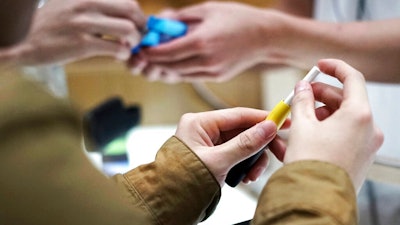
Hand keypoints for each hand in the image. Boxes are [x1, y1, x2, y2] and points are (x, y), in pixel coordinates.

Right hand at [9, 0, 145, 65]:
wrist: (24, 41)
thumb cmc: (53, 25)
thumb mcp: (73, 6)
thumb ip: (96, 7)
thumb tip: (125, 15)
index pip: (127, 1)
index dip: (138, 15)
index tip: (138, 25)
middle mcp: (87, 5)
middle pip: (132, 12)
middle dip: (141, 28)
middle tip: (138, 38)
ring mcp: (84, 24)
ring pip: (128, 30)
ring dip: (133, 42)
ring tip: (127, 47)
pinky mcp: (81, 45)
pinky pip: (116, 48)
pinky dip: (122, 54)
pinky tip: (116, 55)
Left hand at [128, 2, 280, 82]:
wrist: (266, 37)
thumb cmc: (238, 18)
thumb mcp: (207, 9)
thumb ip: (181, 18)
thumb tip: (159, 22)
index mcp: (202, 41)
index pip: (165, 53)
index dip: (148, 51)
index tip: (140, 47)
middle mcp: (205, 61)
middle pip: (168, 67)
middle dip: (152, 62)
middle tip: (142, 54)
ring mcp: (211, 72)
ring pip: (177, 75)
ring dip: (164, 68)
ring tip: (156, 58)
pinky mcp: (216, 77)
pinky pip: (190, 76)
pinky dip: (178, 70)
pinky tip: (174, 61)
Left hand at [174, 107, 288, 186]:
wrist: (168, 204)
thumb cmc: (181, 181)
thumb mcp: (218, 162)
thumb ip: (245, 144)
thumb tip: (268, 128)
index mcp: (199, 123)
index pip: (238, 115)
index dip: (262, 117)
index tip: (282, 119)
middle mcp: (204, 131)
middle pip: (242, 130)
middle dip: (260, 144)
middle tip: (279, 152)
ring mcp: (208, 144)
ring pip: (242, 144)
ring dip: (253, 159)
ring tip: (253, 174)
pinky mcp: (213, 157)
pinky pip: (236, 155)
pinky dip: (244, 165)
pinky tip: (245, 177)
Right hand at [281, 59, 383, 190]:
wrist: (315, 199)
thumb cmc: (312, 165)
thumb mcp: (301, 125)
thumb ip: (302, 100)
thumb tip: (302, 88)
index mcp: (359, 115)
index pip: (352, 78)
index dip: (334, 68)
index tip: (320, 66)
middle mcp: (369, 129)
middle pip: (345, 99)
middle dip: (320, 96)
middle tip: (300, 96)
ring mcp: (366, 144)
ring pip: (343, 118)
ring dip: (320, 114)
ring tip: (297, 120)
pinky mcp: (358, 157)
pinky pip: (342, 135)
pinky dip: (325, 130)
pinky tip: (304, 134)